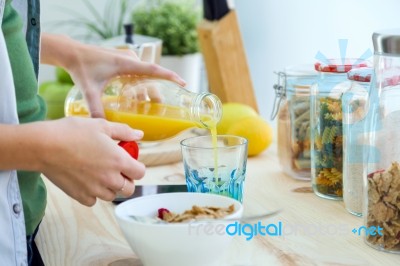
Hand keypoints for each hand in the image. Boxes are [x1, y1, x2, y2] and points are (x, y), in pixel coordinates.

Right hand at [38, 117, 144, 205]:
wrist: (44, 146)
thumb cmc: (72, 132)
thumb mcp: (101, 126)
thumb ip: (123, 131)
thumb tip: (139, 135)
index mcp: (118, 161)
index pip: (140, 173)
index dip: (137, 167)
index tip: (129, 161)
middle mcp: (110, 178)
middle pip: (129, 189)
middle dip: (127, 180)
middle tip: (116, 169)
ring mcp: (95, 189)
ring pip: (112, 195)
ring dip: (110, 187)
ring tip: (100, 173)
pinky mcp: (80, 196)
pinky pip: (93, 200)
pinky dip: (93, 194)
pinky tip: (87, 181)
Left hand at [40, 34, 185, 117]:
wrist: (72, 52)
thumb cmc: (82, 67)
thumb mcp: (90, 90)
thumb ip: (95, 108)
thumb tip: (101, 126)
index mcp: (126, 64)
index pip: (153, 69)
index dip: (169, 76)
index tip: (182, 83)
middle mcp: (130, 59)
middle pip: (150, 76)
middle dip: (156, 90)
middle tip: (159, 105)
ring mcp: (127, 59)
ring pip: (143, 75)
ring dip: (147, 88)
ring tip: (147, 104)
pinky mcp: (123, 60)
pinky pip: (137, 72)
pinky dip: (139, 83)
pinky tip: (134, 96)